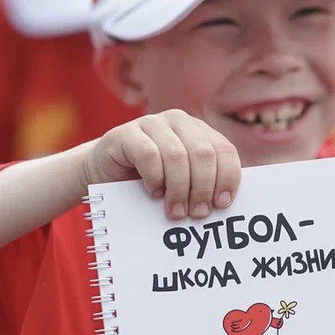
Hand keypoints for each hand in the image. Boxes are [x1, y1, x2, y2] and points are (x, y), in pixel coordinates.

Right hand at [81, 110, 240, 219]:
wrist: (106, 174)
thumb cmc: (151, 182)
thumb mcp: (183, 181)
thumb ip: (203, 184)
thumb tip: (224, 205)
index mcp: (200, 130)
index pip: (225, 150)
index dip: (227, 178)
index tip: (222, 204)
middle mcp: (179, 121)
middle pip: (203, 153)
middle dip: (203, 188)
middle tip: (197, 213)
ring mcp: (152, 123)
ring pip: (177, 155)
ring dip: (179, 189)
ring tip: (175, 212)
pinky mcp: (126, 133)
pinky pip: (148, 155)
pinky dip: (155, 179)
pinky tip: (153, 193)